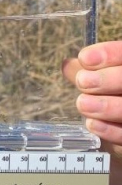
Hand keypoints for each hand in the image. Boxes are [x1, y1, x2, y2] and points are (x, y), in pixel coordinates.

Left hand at [63, 42, 121, 184]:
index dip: (110, 54)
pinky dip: (112, 131)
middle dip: (107, 80)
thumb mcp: (107, 82)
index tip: (85, 58)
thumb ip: (91, 73)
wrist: (120, 126)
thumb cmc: (113, 98)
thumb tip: (68, 66)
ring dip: (107, 106)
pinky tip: (92, 125)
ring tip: (82, 104)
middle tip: (82, 82)